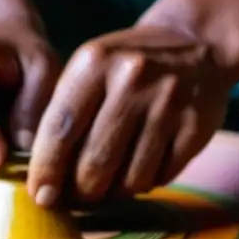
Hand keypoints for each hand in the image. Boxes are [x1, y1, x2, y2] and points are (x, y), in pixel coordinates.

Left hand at [27, 26, 228, 205]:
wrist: (197, 43)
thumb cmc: (129, 65)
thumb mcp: (92, 68)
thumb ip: (66, 114)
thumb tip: (45, 178)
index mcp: (95, 62)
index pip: (61, 129)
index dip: (46, 170)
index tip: (41, 195)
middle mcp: (132, 80)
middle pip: (94, 164)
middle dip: (81, 191)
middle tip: (79, 194)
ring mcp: (168, 104)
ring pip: (130, 179)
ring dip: (116, 192)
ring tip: (112, 182)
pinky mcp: (196, 127)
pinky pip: (161, 177)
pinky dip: (146, 183)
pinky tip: (142, 167)